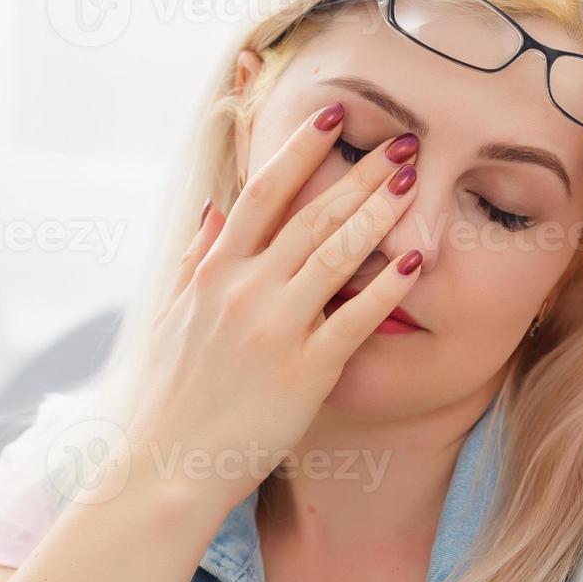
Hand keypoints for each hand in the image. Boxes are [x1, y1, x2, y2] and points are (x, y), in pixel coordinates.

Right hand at [132, 102, 424, 508]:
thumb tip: (215, 208)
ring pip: (336, 255)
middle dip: (360, 172)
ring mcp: (275, 328)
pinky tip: (416, 261)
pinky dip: (387, 287)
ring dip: (379, 213)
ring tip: (414, 181)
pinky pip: (355, 319)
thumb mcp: (171, 314)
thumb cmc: (171, 394)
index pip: (264, 193)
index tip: (335, 115)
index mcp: (214, 272)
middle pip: (311, 214)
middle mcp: (244, 289)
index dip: (302, 149)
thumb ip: (196, 258)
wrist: (166, 465)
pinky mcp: (304, 371)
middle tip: (403, 140)